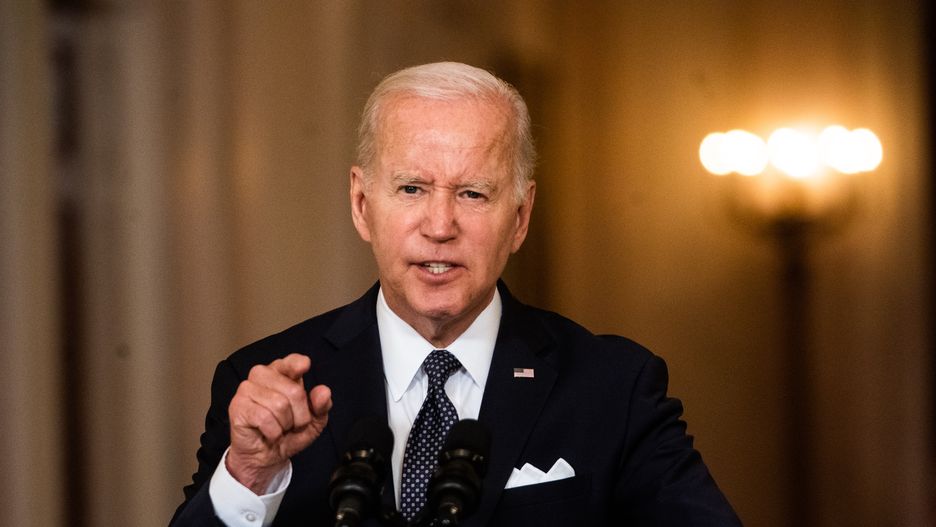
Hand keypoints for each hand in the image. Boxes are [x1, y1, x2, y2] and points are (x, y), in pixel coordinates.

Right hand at [226, 353, 331, 493]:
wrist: (265, 458)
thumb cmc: (288, 434)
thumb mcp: (313, 422)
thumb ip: (321, 406)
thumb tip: (323, 392)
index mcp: (282, 373)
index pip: (291, 361)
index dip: (297, 364)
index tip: (304, 366)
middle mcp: (263, 375)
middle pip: (294, 391)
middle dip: (300, 415)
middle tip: (291, 425)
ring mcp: (247, 389)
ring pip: (279, 405)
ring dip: (285, 425)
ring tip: (278, 428)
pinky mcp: (237, 406)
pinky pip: (264, 418)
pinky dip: (273, 432)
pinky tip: (268, 433)